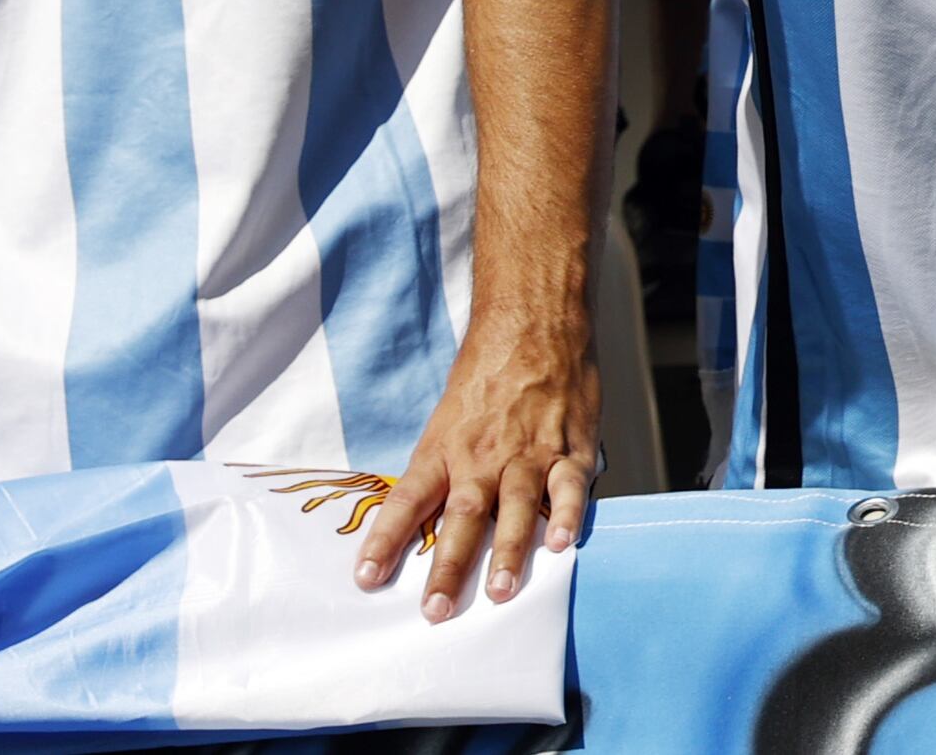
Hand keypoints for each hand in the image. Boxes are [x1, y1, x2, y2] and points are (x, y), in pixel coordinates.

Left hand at [356, 304, 597, 616]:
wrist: (533, 324)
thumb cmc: (487, 375)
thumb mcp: (448, 420)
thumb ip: (443, 470)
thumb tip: (423, 520)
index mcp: (444, 449)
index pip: (407, 501)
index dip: (385, 541)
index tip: (366, 578)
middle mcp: (483, 456)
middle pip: (461, 516)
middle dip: (448, 566)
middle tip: (437, 610)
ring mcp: (529, 452)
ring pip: (515, 508)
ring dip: (508, 552)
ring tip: (501, 592)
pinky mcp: (570, 446)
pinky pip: (568, 486)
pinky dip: (565, 514)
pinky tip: (561, 542)